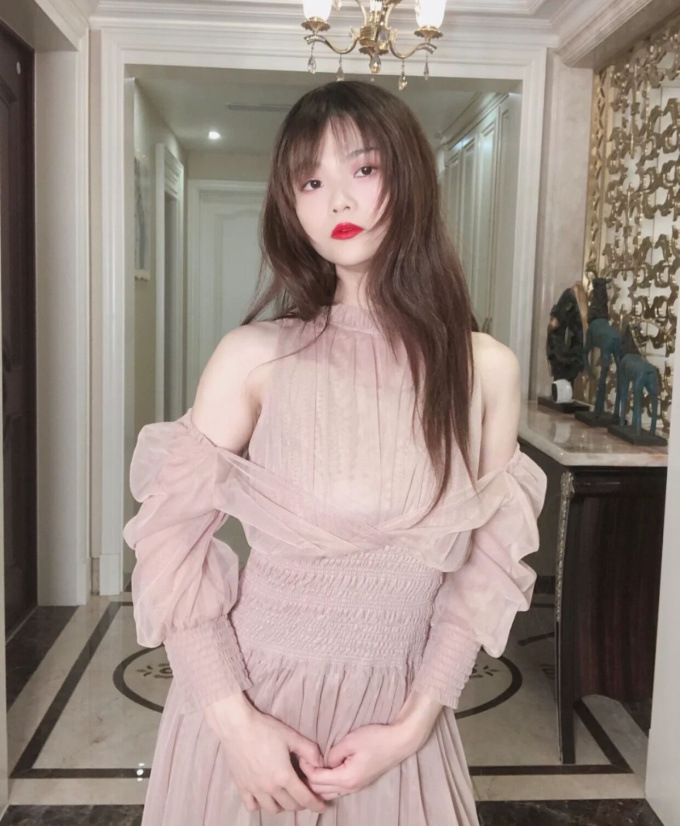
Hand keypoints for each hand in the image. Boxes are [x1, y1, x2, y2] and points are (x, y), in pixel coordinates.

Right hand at [204, 693, 327, 815]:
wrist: (237, 726)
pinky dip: (260, 805)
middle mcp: (270, 787)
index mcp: (284, 776)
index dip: (316, 804)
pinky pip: (252, 806)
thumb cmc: (265, 729)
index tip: (322, 807)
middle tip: (305, 794)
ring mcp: (254, 789)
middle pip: (290, 806)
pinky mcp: (242, 787)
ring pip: (272, 809)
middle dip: (301, 803)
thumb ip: (309, 750)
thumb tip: (320, 763)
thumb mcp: (291, 736)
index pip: (304, 798)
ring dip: (283, 806)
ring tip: (286, 795)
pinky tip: (265, 796)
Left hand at [298, 722, 415, 799]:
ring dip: (317, 783)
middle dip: (308, 778)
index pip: (317, 780)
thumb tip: (324, 762)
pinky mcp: (359, 783)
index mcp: (347, 778)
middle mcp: (350, 788)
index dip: (306, 768)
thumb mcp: (350, 741)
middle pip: (320, 790)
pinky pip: (337, 789)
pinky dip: (327, 783)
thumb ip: (333, 754)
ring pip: (329, 793)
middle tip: (302, 762)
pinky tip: (324, 772)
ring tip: (311, 767)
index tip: (301, 756)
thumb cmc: (375, 739)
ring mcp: (356, 788)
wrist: (398, 742)